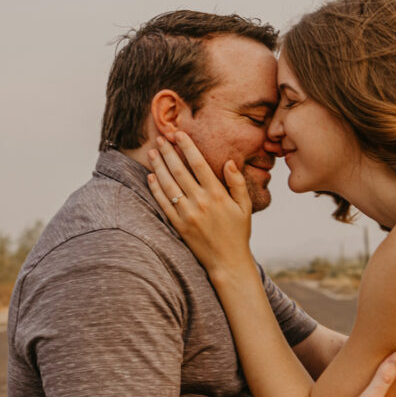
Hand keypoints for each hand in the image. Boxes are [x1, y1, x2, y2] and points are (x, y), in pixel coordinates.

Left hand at [147, 131, 253, 275]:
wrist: (227, 262)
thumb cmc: (238, 232)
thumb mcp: (245, 207)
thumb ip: (237, 183)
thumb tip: (229, 162)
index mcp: (217, 194)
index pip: (198, 164)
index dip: (187, 146)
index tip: (179, 134)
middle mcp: (200, 202)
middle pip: (179, 170)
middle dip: (168, 152)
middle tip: (161, 138)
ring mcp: (187, 214)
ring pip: (168, 184)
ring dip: (158, 166)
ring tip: (152, 153)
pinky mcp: (178, 225)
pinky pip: (163, 203)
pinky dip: (155, 189)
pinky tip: (150, 177)